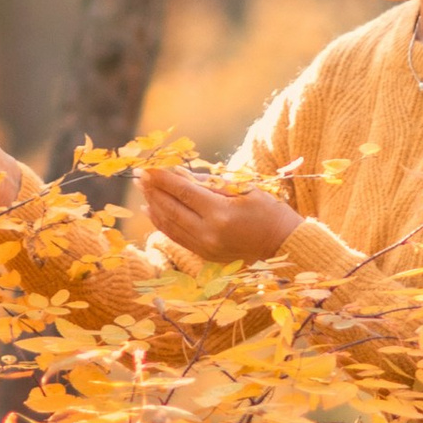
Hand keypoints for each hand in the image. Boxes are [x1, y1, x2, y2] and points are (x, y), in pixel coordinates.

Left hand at [139, 161, 301, 264]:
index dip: (163, 179)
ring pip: (170, 225)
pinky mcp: (204, 255)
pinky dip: (161, 223)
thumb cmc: (268, 210)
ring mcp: (205, 247)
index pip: (184, 191)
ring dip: (154, 205)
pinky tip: (151, 210)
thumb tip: (179, 174)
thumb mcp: (244, 188)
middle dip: (154, 190)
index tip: (149, 167)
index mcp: (221, 214)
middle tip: (140, 175)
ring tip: (142, 190)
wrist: (282, 244)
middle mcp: (209, 233)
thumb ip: (210, 182)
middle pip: (172, 209)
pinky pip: (176, 237)